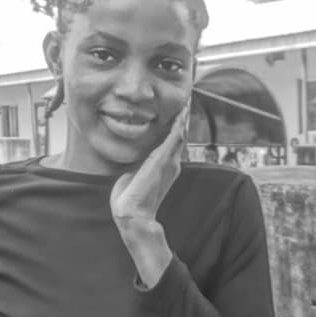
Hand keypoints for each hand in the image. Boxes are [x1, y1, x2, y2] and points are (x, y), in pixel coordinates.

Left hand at [109, 103, 188, 225]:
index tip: (178, 116)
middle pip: (180, 138)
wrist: (132, 213)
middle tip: (186, 103)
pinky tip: (182, 113)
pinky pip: (175, 137)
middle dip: (183, 121)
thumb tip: (129, 166)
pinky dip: (180, 124)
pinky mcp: (163, 160)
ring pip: (180, 135)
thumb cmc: (129, 200)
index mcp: (162, 169)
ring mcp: (168, 162)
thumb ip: (135, 168)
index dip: (176, 130)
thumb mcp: (132, 177)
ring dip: (184, 119)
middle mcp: (170, 165)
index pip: (172, 145)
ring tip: (186, 104)